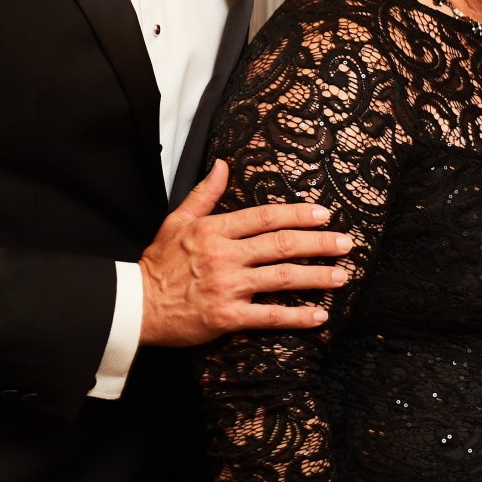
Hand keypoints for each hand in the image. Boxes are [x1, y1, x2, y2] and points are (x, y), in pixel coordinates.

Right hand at [139, 160, 354, 345]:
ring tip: (343, 275)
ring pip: (282, 278)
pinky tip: (320, 316)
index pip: (265, 217)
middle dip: (319, 243)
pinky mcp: (227, 316)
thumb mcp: (177, 222)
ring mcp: (227, 287)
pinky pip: (270, 316)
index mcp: (213, 230)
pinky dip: (297, 317)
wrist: (135, 305)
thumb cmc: (159, 263)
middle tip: (347, 243)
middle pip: (282, 245)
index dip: (298, 215)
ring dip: (317, 277)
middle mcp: (224, 256)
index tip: (324, 214)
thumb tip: (222, 164)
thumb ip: (204, 194)